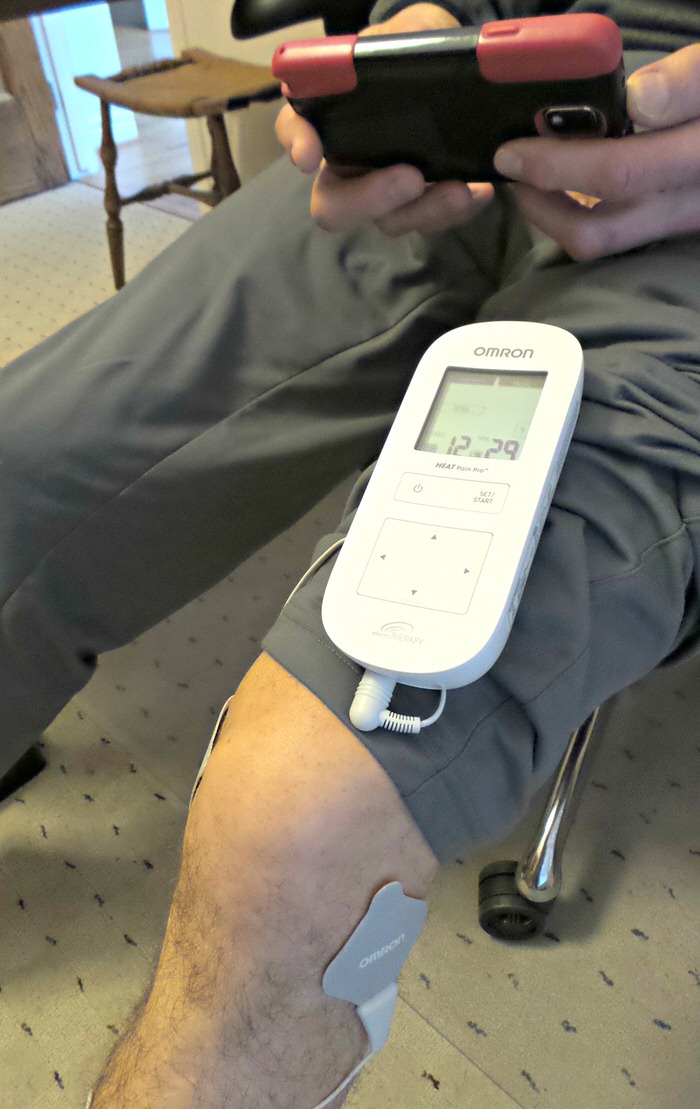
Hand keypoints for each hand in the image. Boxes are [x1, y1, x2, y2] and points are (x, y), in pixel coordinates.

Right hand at [275, 4, 494, 234]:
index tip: (308, 156)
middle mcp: (348, 165)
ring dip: (425, 210)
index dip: (297, 143)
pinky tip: (480, 191)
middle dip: (368, 199)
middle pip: (333, 206)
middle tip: (410, 179)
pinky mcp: (422, 203)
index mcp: (330, 119)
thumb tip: (369, 59)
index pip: (295, 129)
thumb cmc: (414, 50)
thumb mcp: (402, 34)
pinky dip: (456, 210)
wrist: (457, 68)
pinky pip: (433, 220)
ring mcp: (385, 191)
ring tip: (462, 189)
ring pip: (389, 221)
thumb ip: (382, 46)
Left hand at [492, 44, 699, 260]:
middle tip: (511, 166)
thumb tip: (638, 100)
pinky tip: (567, 185)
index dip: (556, 164)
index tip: (514, 148)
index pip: (617, 174)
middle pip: (596, 230)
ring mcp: (679, 223)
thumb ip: (692, 80)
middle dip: (539, 204)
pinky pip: (616, 234)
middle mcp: (688, 205)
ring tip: (531, 178)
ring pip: (602, 242)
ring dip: (554, 217)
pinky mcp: (672, 225)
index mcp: (699, 160)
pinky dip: (580, 215)